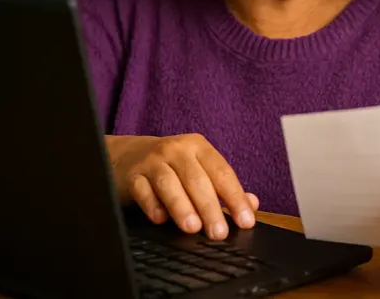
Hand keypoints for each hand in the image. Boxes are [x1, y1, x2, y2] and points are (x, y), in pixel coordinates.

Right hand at [106, 133, 259, 239]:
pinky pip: (142, 191)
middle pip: (197, 179)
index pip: (222, 172)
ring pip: (169, 183)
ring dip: (182, 206)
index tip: (245, 221)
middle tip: (219, 233)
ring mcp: (152, 161)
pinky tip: (160, 220)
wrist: (127, 155)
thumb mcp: (199, 169)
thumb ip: (224, 187)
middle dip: (210, 207)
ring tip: (193, 228)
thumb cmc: (172, 167)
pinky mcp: (132, 175)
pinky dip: (152, 205)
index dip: (235, 197)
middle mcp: (177, 150)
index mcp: (199, 147)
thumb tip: (252, 204)